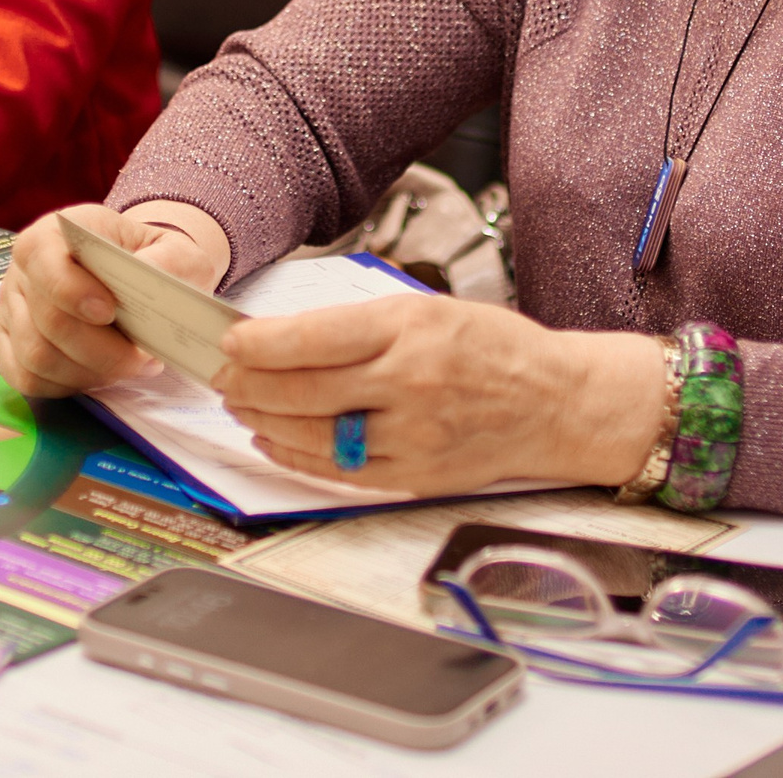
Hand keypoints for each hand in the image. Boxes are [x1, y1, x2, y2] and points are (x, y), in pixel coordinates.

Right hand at [0, 202, 229, 397]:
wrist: (136, 278)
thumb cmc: (150, 262)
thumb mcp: (174, 251)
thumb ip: (170, 261)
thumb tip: (155, 280)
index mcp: (53, 235)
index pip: (45, 261)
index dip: (72, 291)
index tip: (110, 312)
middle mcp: (22, 272)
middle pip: (47, 321)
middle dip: (100, 350)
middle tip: (142, 359)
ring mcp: (10, 311)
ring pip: (37, 357)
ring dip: (89, 372)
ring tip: (128, 368)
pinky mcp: (9, 347)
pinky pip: (27, 378)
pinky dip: (67, 385)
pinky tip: (99, 376)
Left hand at [213, 292, 666, 497]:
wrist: (559, 402)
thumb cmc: (495, 347)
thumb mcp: (431, 308)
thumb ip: (363, 324)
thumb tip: (287, 335)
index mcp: (412, 327)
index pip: (313, 337)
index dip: (259, 343)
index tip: (230, 341)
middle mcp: (410, 381)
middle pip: (304, 389)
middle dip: (249, 383)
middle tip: (222, 375)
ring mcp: (413, 433)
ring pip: (314, 433)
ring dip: (265, 419)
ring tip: (240, 405)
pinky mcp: (416, 473)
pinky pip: (339, 471)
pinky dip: (296, 456)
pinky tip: (274, 440)